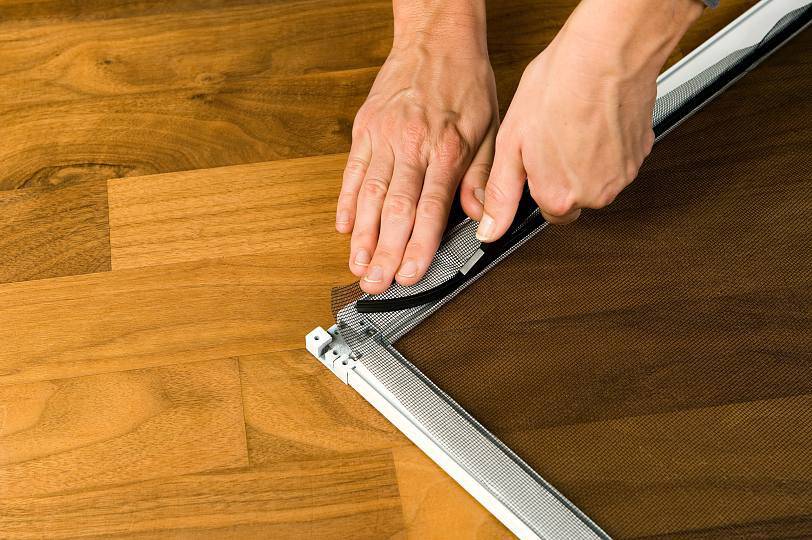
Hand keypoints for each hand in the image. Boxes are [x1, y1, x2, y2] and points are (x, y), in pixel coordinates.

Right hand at [336, 2, 497, 293]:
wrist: (436, 37)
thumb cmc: (465, 82)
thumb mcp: (490, 127)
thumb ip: (482, 177)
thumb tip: (480, 219)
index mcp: (444, 148)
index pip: (430, 208)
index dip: (418, 246)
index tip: (409, 274)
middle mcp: (410, 145)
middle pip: (395, 209)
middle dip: (384, 252)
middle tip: (376, 283)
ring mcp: (382, 137)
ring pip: (368, 195)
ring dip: (361, 236)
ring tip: (357, 265)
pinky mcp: (364, 129)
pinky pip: (352, 172)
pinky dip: (346, 202)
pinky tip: (343, 228)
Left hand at [476, 0, 702, 240]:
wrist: (607, 52)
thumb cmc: (559, 87)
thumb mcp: (511, 143)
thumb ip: (501, 193)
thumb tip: (490, 229)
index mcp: (560, 196)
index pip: (545, 212)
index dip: (537, 185)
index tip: (535, 163)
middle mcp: (595, 194)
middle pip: (573, 197)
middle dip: (561, 175)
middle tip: (551, 138)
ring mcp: (622, 174)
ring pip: (597, 178)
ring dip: (584, 160)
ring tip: (571, 124)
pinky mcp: (642, 152)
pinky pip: (618, 159)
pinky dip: (606, 144)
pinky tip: (593, 119)